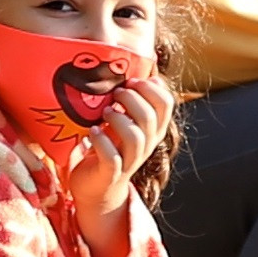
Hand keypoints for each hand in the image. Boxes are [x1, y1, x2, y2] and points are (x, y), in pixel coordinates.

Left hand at [68, 76, 175, 256]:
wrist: (96, 187)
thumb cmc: (108, 147)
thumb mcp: (122, 122)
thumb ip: (128, 101)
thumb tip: (135, 69)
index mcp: (152, 129)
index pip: (166, 104)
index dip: (152, 88)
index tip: (132, 80)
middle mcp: (146, 145)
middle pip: (150, 118)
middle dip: (132, 100)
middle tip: (115, 93)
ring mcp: (129, 161)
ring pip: (135, 138)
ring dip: (118, 120)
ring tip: (104, 111)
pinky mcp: (111, 173)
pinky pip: (112, 158)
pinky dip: (100, 141)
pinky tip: (91, 131)